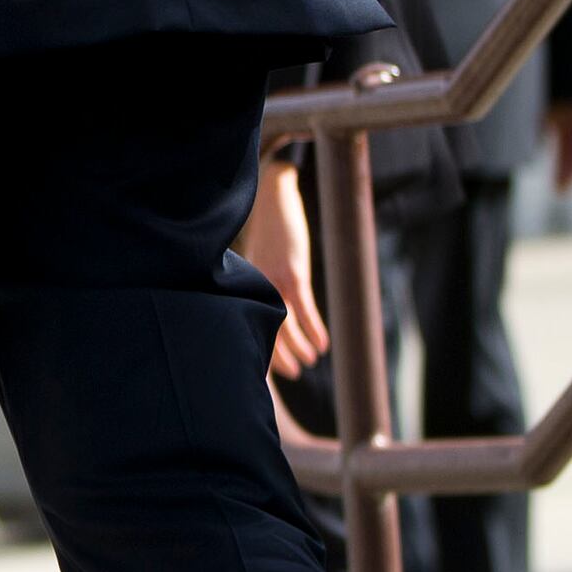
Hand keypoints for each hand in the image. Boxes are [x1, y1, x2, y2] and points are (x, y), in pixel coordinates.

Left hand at [239, 158, 325, 376]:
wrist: (272, 198)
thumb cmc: (268, 228)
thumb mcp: (258, 255)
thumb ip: (260, 276)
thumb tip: (268, 294)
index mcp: (248, 284)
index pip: (250, 322)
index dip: (258, 345)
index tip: (265, 368)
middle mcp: (257, 286)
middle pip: (266, 329)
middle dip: (278, 356)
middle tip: (291, 373)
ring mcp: (274, 280)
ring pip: (286, 325)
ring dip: (299, 347)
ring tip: (310, 362)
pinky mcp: (293, 273)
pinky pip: (305, 309)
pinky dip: (314, 330)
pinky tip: (323, 345)